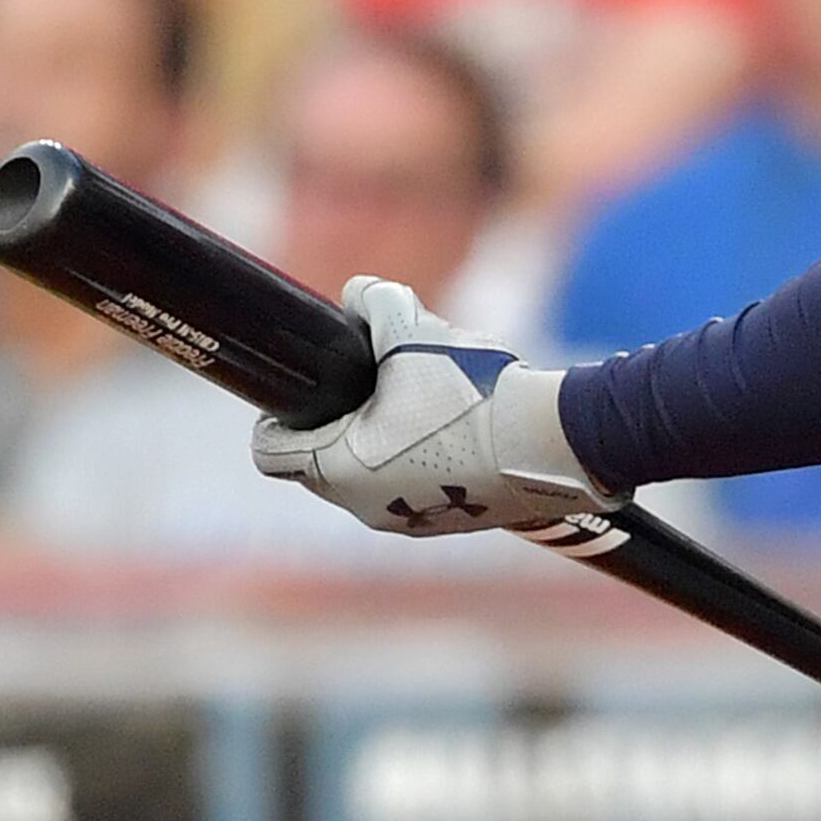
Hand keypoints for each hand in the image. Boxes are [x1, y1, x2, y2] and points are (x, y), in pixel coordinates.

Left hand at [251, 278, 618, 535]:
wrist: (551, 446)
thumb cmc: (471, 392)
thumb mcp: (412, 329)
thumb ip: (372, 302)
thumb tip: (353, 295)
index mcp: (337, 467)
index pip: (270, 452)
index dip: (277, 414)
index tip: (303, 386)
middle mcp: (362, 507)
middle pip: (319, 462)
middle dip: (337, 419)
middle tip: (370, 380)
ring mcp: (404, 522)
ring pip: (366, 477)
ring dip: (377, 441)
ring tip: (418, 398)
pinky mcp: (443, 525)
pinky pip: (408, 489)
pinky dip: (414, 461)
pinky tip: (451, 427)